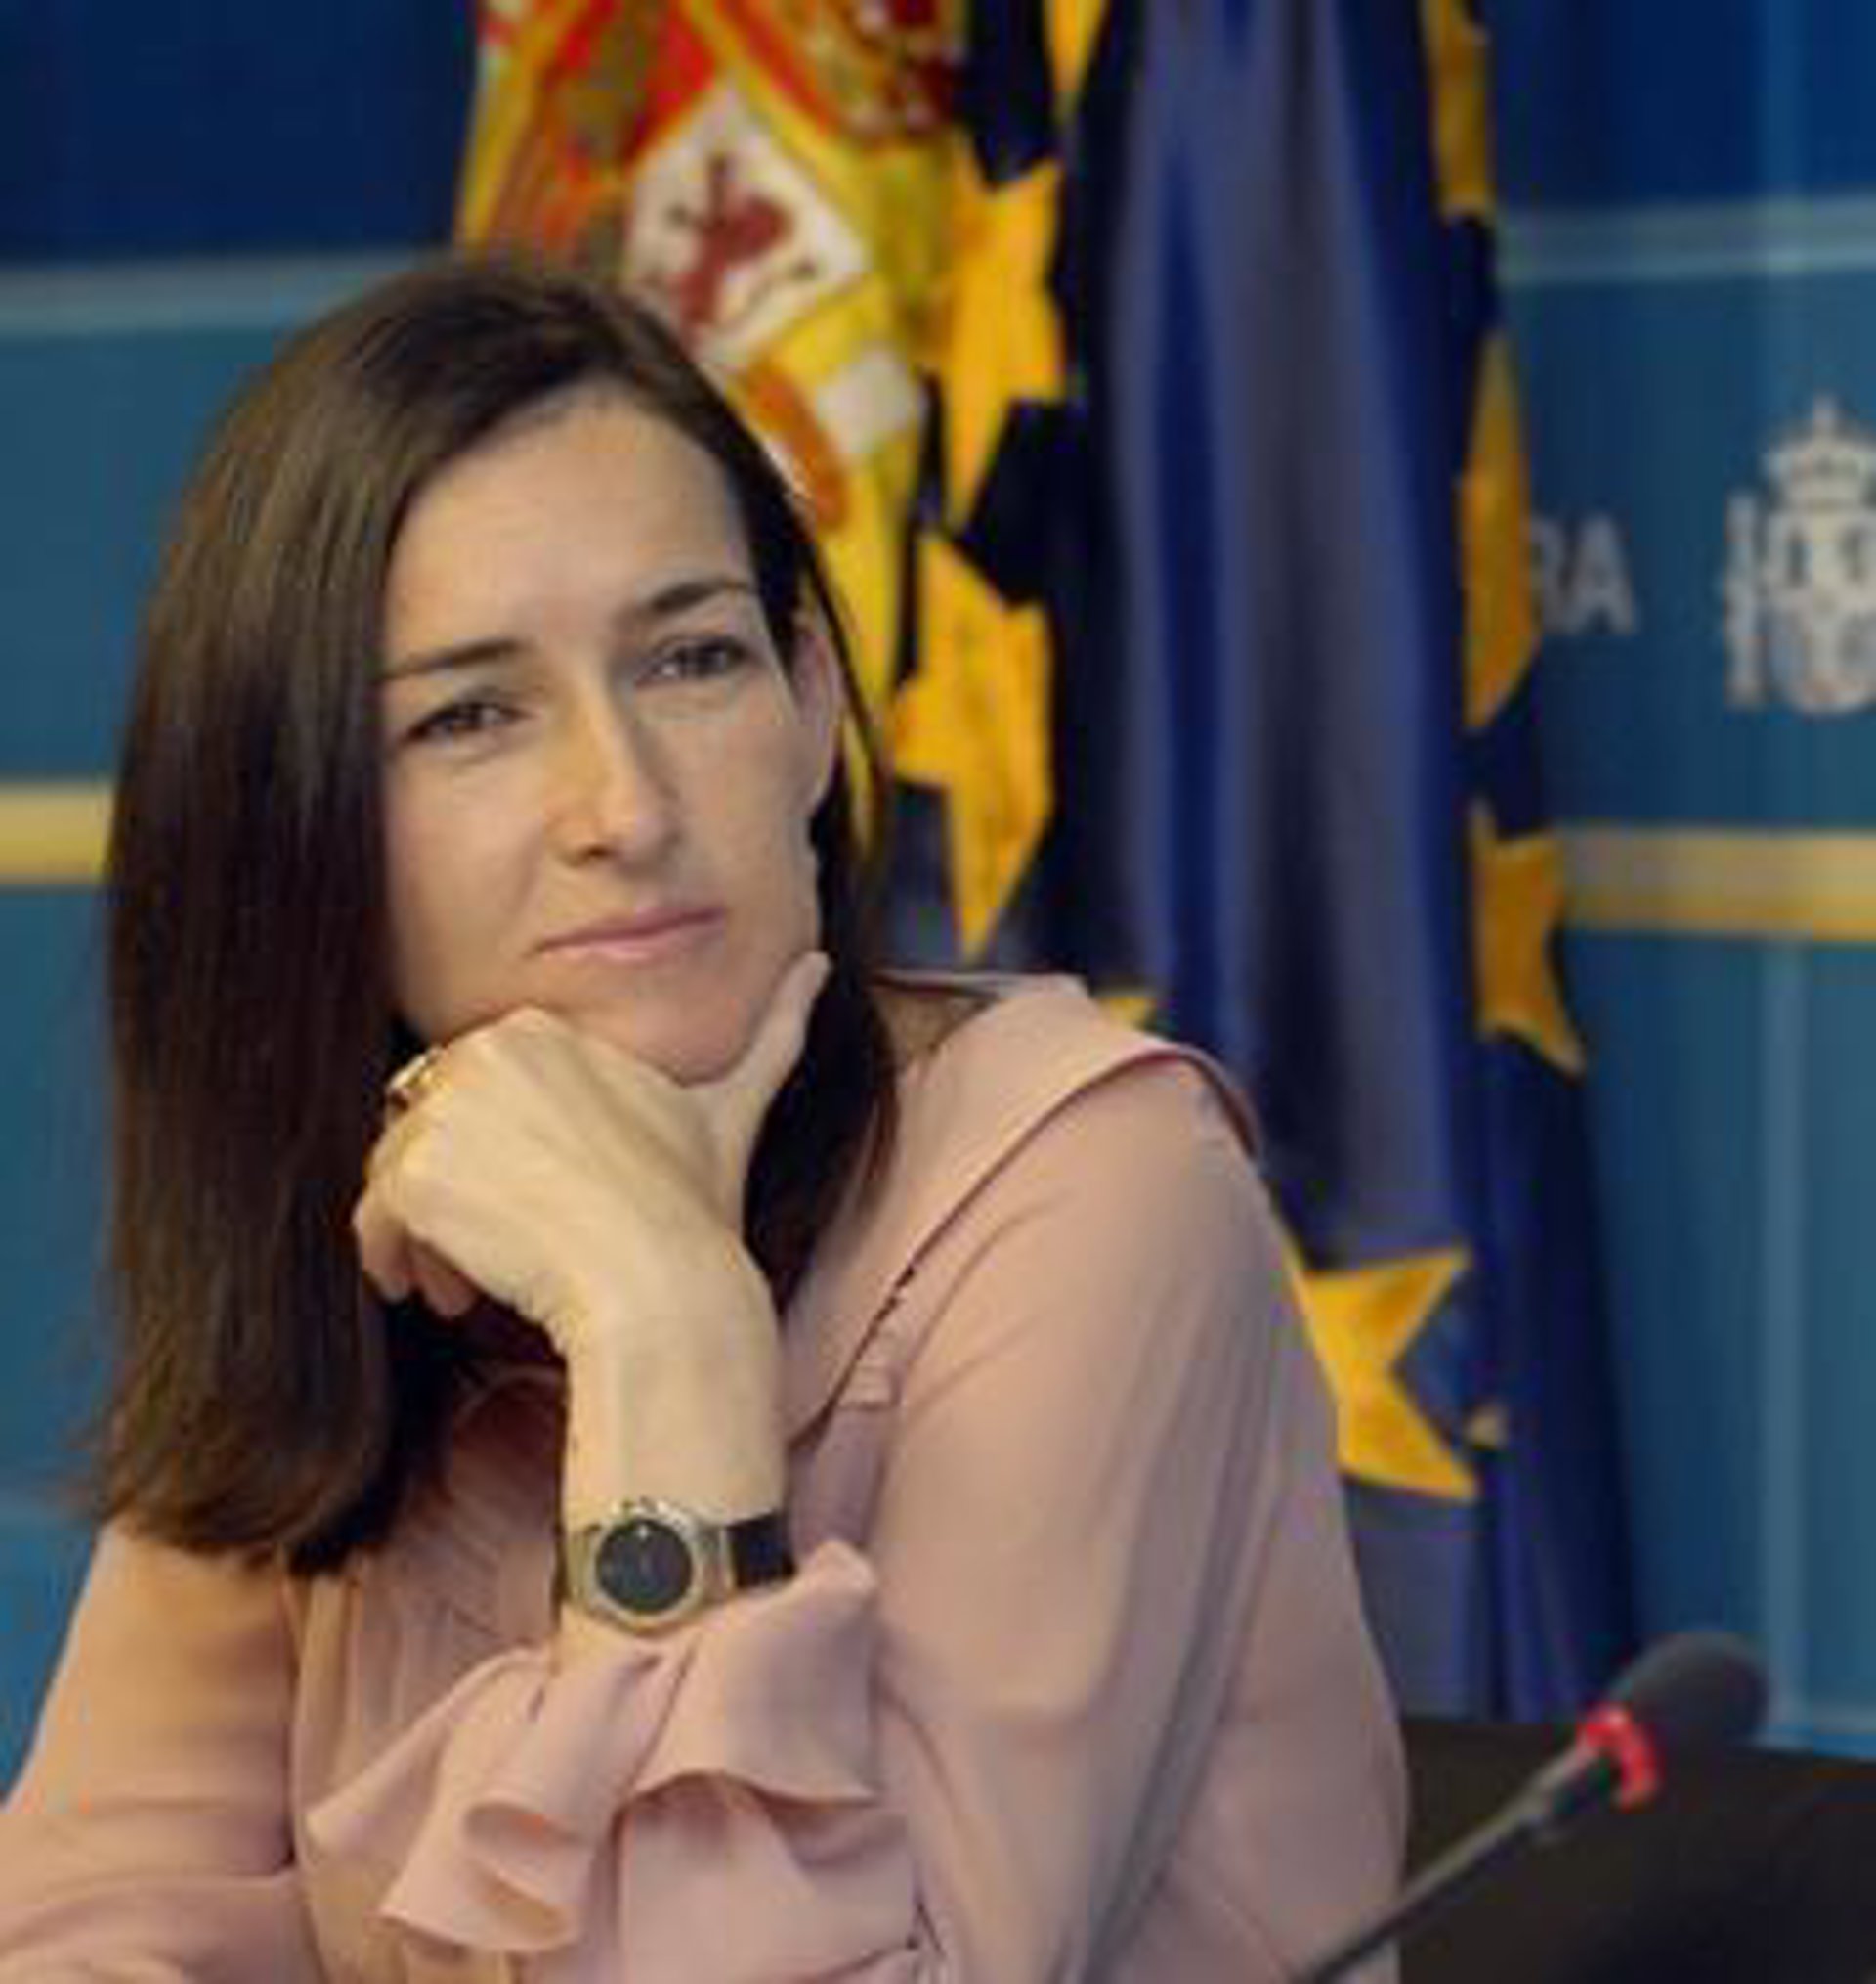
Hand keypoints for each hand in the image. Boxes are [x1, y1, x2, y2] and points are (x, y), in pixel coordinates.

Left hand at [353, 950, 829, 1364]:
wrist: (664, 1287)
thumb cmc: (696, 1210)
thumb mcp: (731, 1110)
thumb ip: (771, 1030)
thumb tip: (820, 964)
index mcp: (549, 1029)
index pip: (484, 1094)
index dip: (505, 1158)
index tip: (541, 1211)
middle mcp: (489, 1049)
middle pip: (436, 1129)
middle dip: (460, 1194)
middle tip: (504, 1257)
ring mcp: (448, 1107)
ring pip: (402, 1173)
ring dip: (431, 1236)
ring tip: (470, 1288)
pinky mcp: (415, 1171)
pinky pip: (373, 1216)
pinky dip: (394, 1259)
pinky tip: (439, 1294)